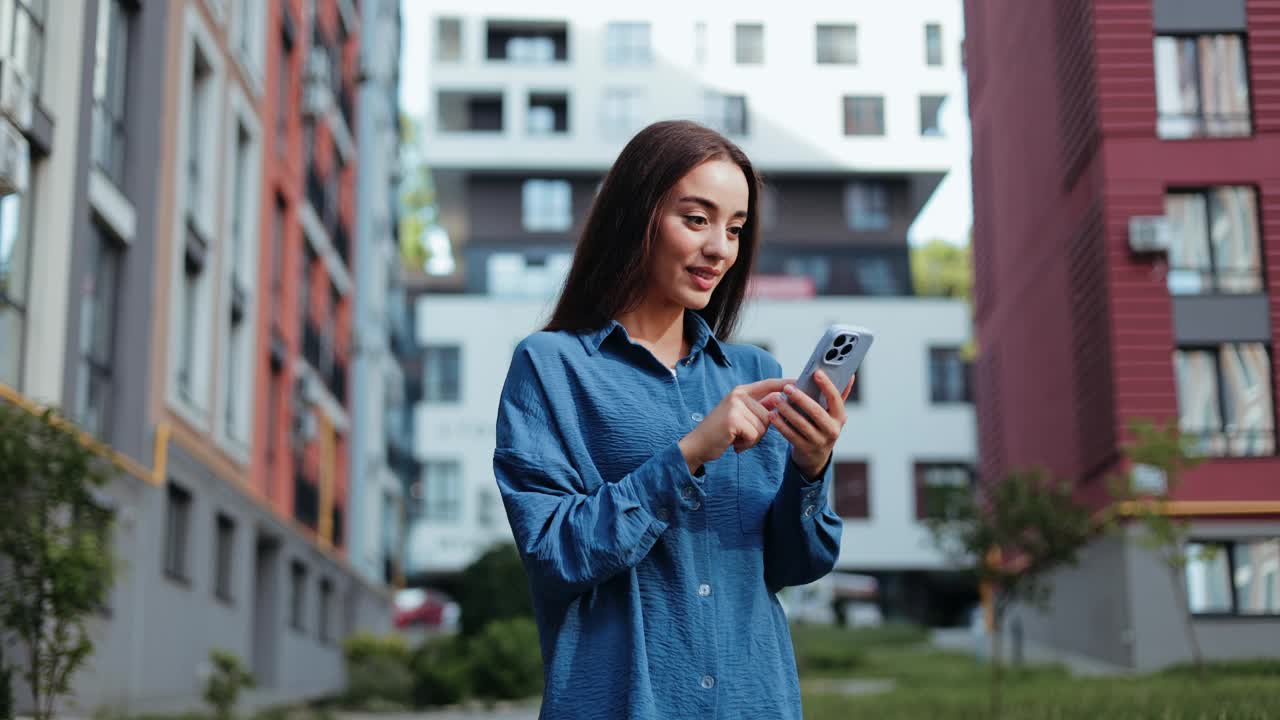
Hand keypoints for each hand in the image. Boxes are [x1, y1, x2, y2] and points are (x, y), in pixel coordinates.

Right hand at [678, 377, 792, 472]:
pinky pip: (755, 435)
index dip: (786, 384)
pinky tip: (734, 442)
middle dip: (760, 430)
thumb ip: (759, 408)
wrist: (698, 445)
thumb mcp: (740, 415)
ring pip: (763, 427)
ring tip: (737, 437)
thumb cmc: (722, 432)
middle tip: (742, 434)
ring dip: (753, 438)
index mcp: (742, 391)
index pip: (770, 384)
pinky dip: (747, 444)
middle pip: (770, 414)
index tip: (802, 382)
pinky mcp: (734, 419)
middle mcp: (739, 394)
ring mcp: (735, 405)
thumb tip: (781, 401)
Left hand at [761, 369, 855, 478]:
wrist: (816, 457)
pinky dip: (781, 424)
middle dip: (801, 398)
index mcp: (840, 417)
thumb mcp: (833, 414)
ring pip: (802, 424)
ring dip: (787, 410)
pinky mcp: (805, 449)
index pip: (835, 399)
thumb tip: (850, 376)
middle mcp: (832, 430)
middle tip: (787, 388)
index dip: (827, 385)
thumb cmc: (823, 426)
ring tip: (776, 399)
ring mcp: (819, 442)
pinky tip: (772, 414)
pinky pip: (791, 435)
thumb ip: (839, 395)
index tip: (816, 372)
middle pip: (816, 412)